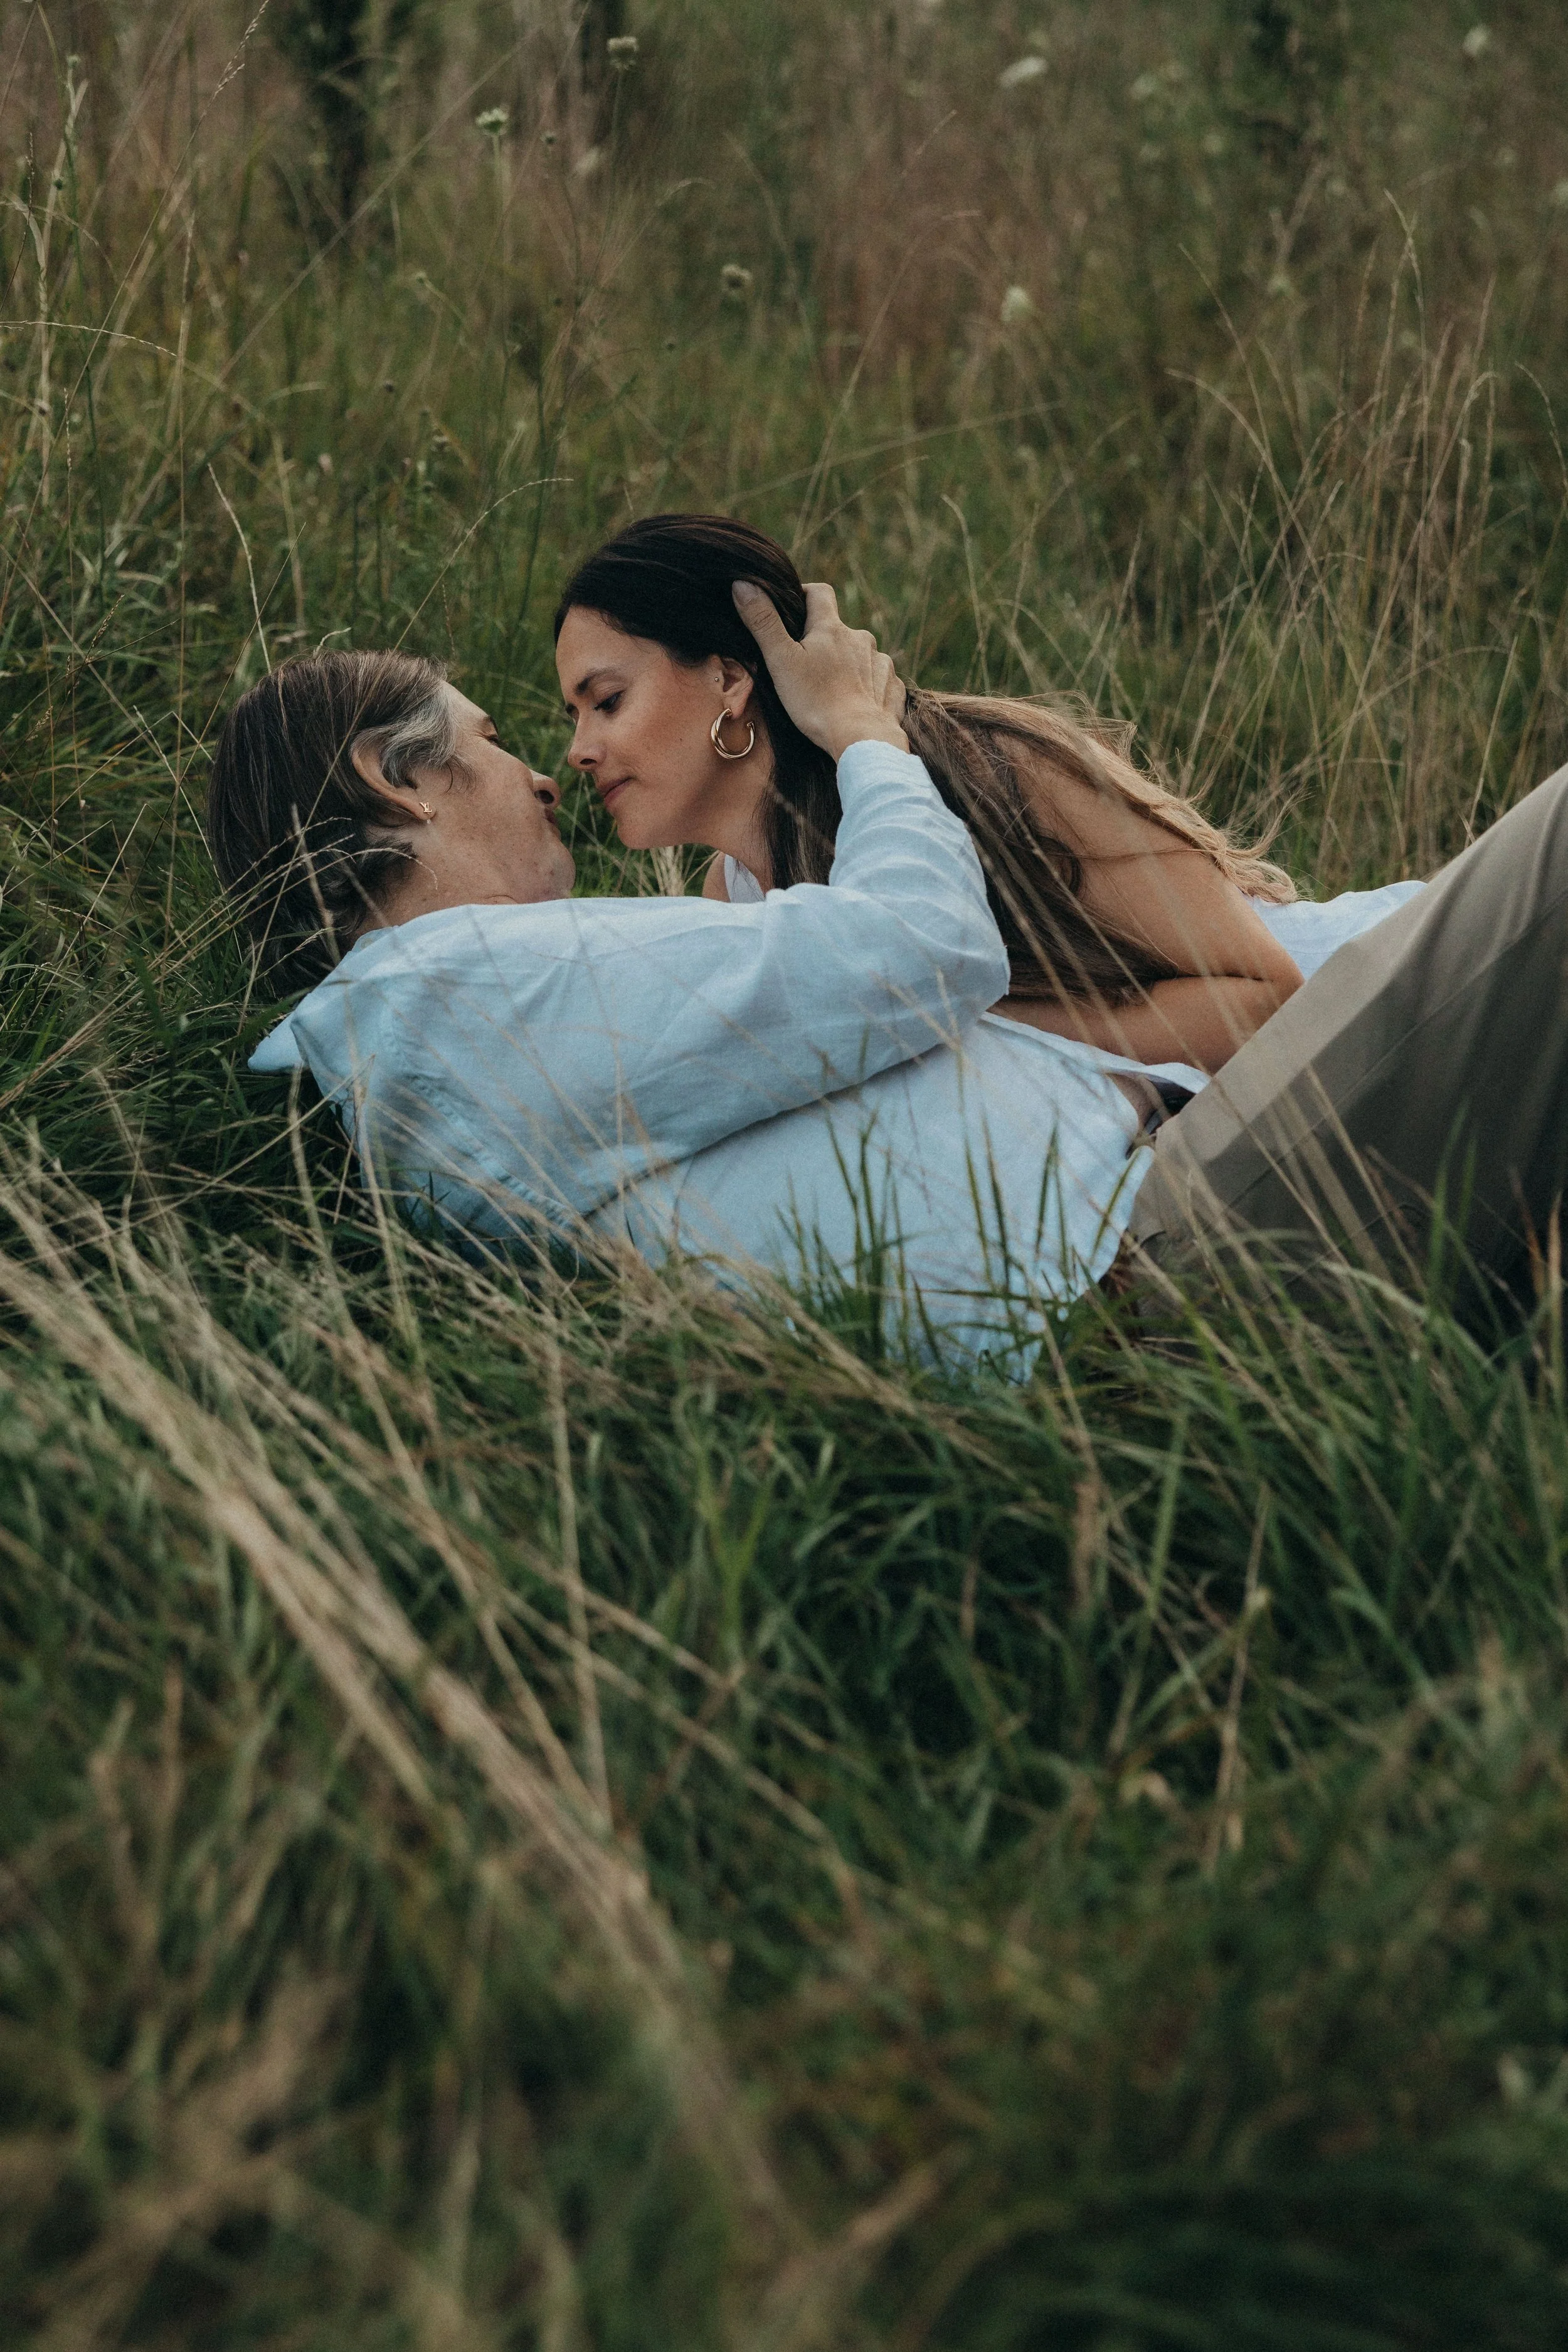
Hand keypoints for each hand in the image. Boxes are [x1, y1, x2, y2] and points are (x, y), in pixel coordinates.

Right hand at [732, 580, 908, 761]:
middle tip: (805, 661)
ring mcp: (879, 662)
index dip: (804, 594)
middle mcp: (860, 638)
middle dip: (823, 637)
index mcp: (831, 628)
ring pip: (860, 652)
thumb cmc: (815, 702)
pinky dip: (868, 683)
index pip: (819, 593)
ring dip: (847, 661)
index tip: (792, 609)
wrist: (859, 738)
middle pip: (839, 627)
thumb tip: (743, 583)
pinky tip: (856, 700)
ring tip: (831, 685)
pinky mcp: (890, 686)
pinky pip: (879, 676)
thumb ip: (763, 622)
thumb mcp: (780, 661)